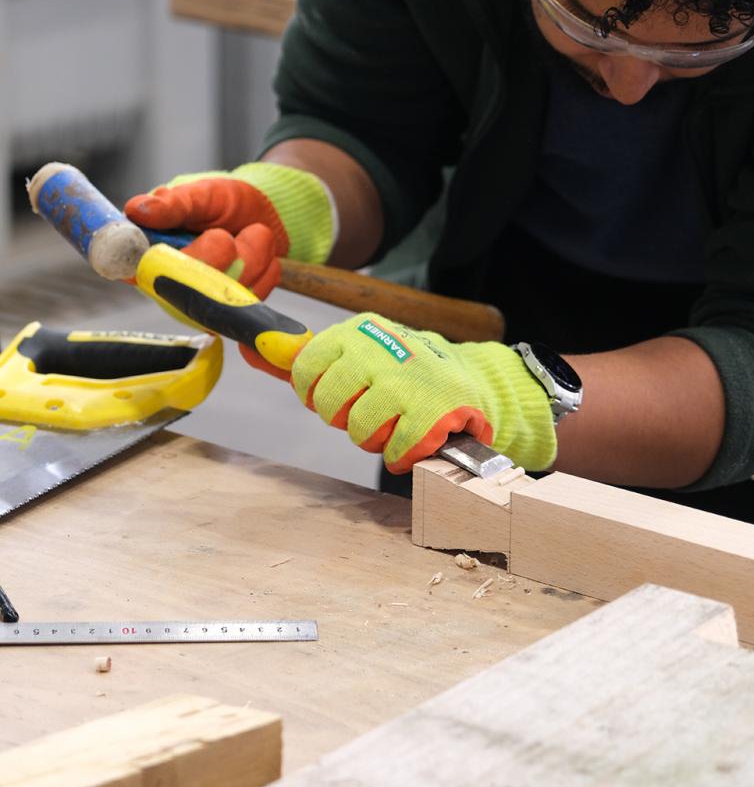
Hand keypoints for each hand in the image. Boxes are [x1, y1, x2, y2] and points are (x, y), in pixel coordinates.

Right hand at [125, 162, 334, 296]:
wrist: (263, 213)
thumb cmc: (223, 202)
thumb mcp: (199, 193)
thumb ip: (172, 204)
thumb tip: (136, 210)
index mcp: (149, 253)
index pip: (147, 270)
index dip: (178, 262)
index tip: (211, 239)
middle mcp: (169, 284)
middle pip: (194, 285)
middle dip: (224, 251)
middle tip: (227, 233)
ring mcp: (199, 303)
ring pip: (230, 290)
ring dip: (251, 255)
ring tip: (248, 236)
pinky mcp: (226, 312)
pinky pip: (254, 295)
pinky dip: (265, 270)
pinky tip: (259, 256)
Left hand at [284, 313, 557, 473]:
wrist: (470, 380)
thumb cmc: (399, 372)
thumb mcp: (352, 355)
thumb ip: (300, 358)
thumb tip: (251, 349)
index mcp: (356, 331)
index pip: (304, 370)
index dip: (317, 395)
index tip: (340, 396)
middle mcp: (379, 347)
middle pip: (329, 406)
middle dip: (348, 419)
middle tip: (373, 411)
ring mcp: (408, 378)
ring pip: (359, 431)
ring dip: (377, 439)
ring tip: (397, 423)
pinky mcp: (434, 410)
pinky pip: (395, 452)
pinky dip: (403, 455)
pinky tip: (416, 440)